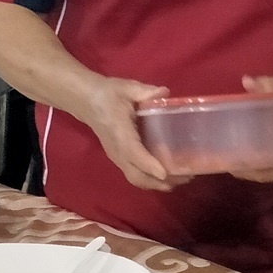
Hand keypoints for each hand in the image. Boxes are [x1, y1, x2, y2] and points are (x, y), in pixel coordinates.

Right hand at [82, 77, 188, 191]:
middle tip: (187, 177)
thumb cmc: (108, 94)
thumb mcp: (126, 88)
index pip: (132, 153)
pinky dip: (151, 180)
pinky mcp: (120, 158)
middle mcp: (117, 150)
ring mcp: (117, 157)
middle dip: (160, 181)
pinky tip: (169, 177)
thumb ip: (144, 92)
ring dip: (158, 184)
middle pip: (136, 175)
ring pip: (136, 178)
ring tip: (182, 179)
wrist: (86, 101)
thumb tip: (164, 93)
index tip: (164, 173)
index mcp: (119, 133)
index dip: (148, 165)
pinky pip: (135, 175)